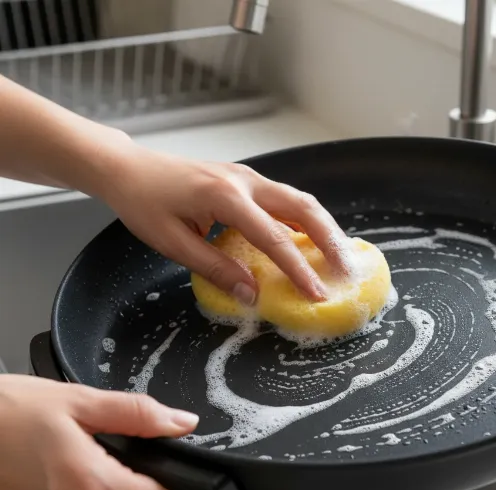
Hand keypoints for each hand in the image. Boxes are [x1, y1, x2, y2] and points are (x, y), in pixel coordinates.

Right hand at [0, 374, 198, 489]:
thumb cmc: (6, 414)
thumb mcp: (80, 401)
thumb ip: (139, 414)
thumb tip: (181, 423)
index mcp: (91, 488)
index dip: (180, 488)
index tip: (175, 466)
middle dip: (143, 481)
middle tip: (120, 446)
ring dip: (116, 488)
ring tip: (91, 452)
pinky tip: (71, 466)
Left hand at [100, 144, 350, 304]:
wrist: (128, 168)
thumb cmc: (143, 203)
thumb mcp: (173, 243)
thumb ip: (215, 268)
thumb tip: (252, 294)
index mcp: (227, 197)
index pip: (275, 238)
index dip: (299, 270)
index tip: (316, 294)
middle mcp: (246, 181)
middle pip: (303, 207)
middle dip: (330, 239)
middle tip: (345, 269)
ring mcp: (248, 176)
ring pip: (299, 199)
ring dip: (323, 227)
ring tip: (338, 256)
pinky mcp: (245, 180)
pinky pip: (284, 199)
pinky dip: (303, 220)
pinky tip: (310, 239)